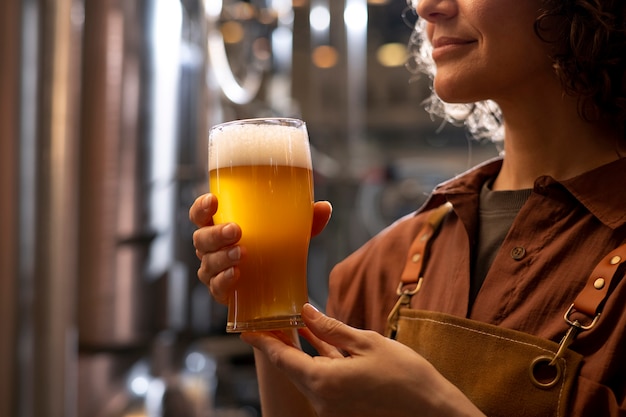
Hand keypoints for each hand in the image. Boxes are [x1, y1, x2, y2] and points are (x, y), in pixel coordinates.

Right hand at [189, 194, 331, 304]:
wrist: (276, 290)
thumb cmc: (275, 251)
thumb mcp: (292, 233)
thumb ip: (306, 219)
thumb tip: (324, 207)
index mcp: (220, 226)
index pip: (201, 214)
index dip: (201, 206)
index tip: (214, 200)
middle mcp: (212, 248)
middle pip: (201, 238)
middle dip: (216, 233)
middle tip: (236, 230)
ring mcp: (214, 271)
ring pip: (207, 263)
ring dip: (222, 257)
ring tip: (242, 253)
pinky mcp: (222, 292)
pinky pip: (216, 287)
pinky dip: (224, 281)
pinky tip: (236, 275)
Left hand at [241, 304, 485, 416]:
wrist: (434, 412)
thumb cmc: (406, 376)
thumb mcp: (367, 343)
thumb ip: (332, 328)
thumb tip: (306, 312)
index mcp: (324, 382)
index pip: (282, 358)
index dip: (262, 342)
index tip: (246, 329)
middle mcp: (322, 400)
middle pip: (292, 367)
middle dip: (281, 343)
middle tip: (270, 320)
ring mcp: (332, 409)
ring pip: (308, 374)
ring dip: (301, 351)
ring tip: (293, 325)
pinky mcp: (344, 410)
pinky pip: (324, 382)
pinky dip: (319, 363)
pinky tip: (318, 342)